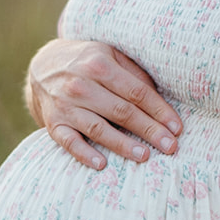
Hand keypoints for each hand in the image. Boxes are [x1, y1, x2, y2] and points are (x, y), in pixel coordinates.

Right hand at [25, 38, 182, 169]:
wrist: (42, 67)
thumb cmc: (87, 62)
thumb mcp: (109, 55)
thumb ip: (134, 73)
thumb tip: (161, 100)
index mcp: (99, 64)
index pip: (137, 92)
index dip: (159, 111)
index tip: (176, 128)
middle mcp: (81, 84)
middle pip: (122, 111)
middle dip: (149, 130)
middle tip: (170, 147)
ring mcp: (65, 105)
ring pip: (99, 128)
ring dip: (123, 144)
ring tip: (144, 156)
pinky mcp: (53, 123)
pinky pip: (69, 142)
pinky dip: (84, 154)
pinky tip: (101, 164)